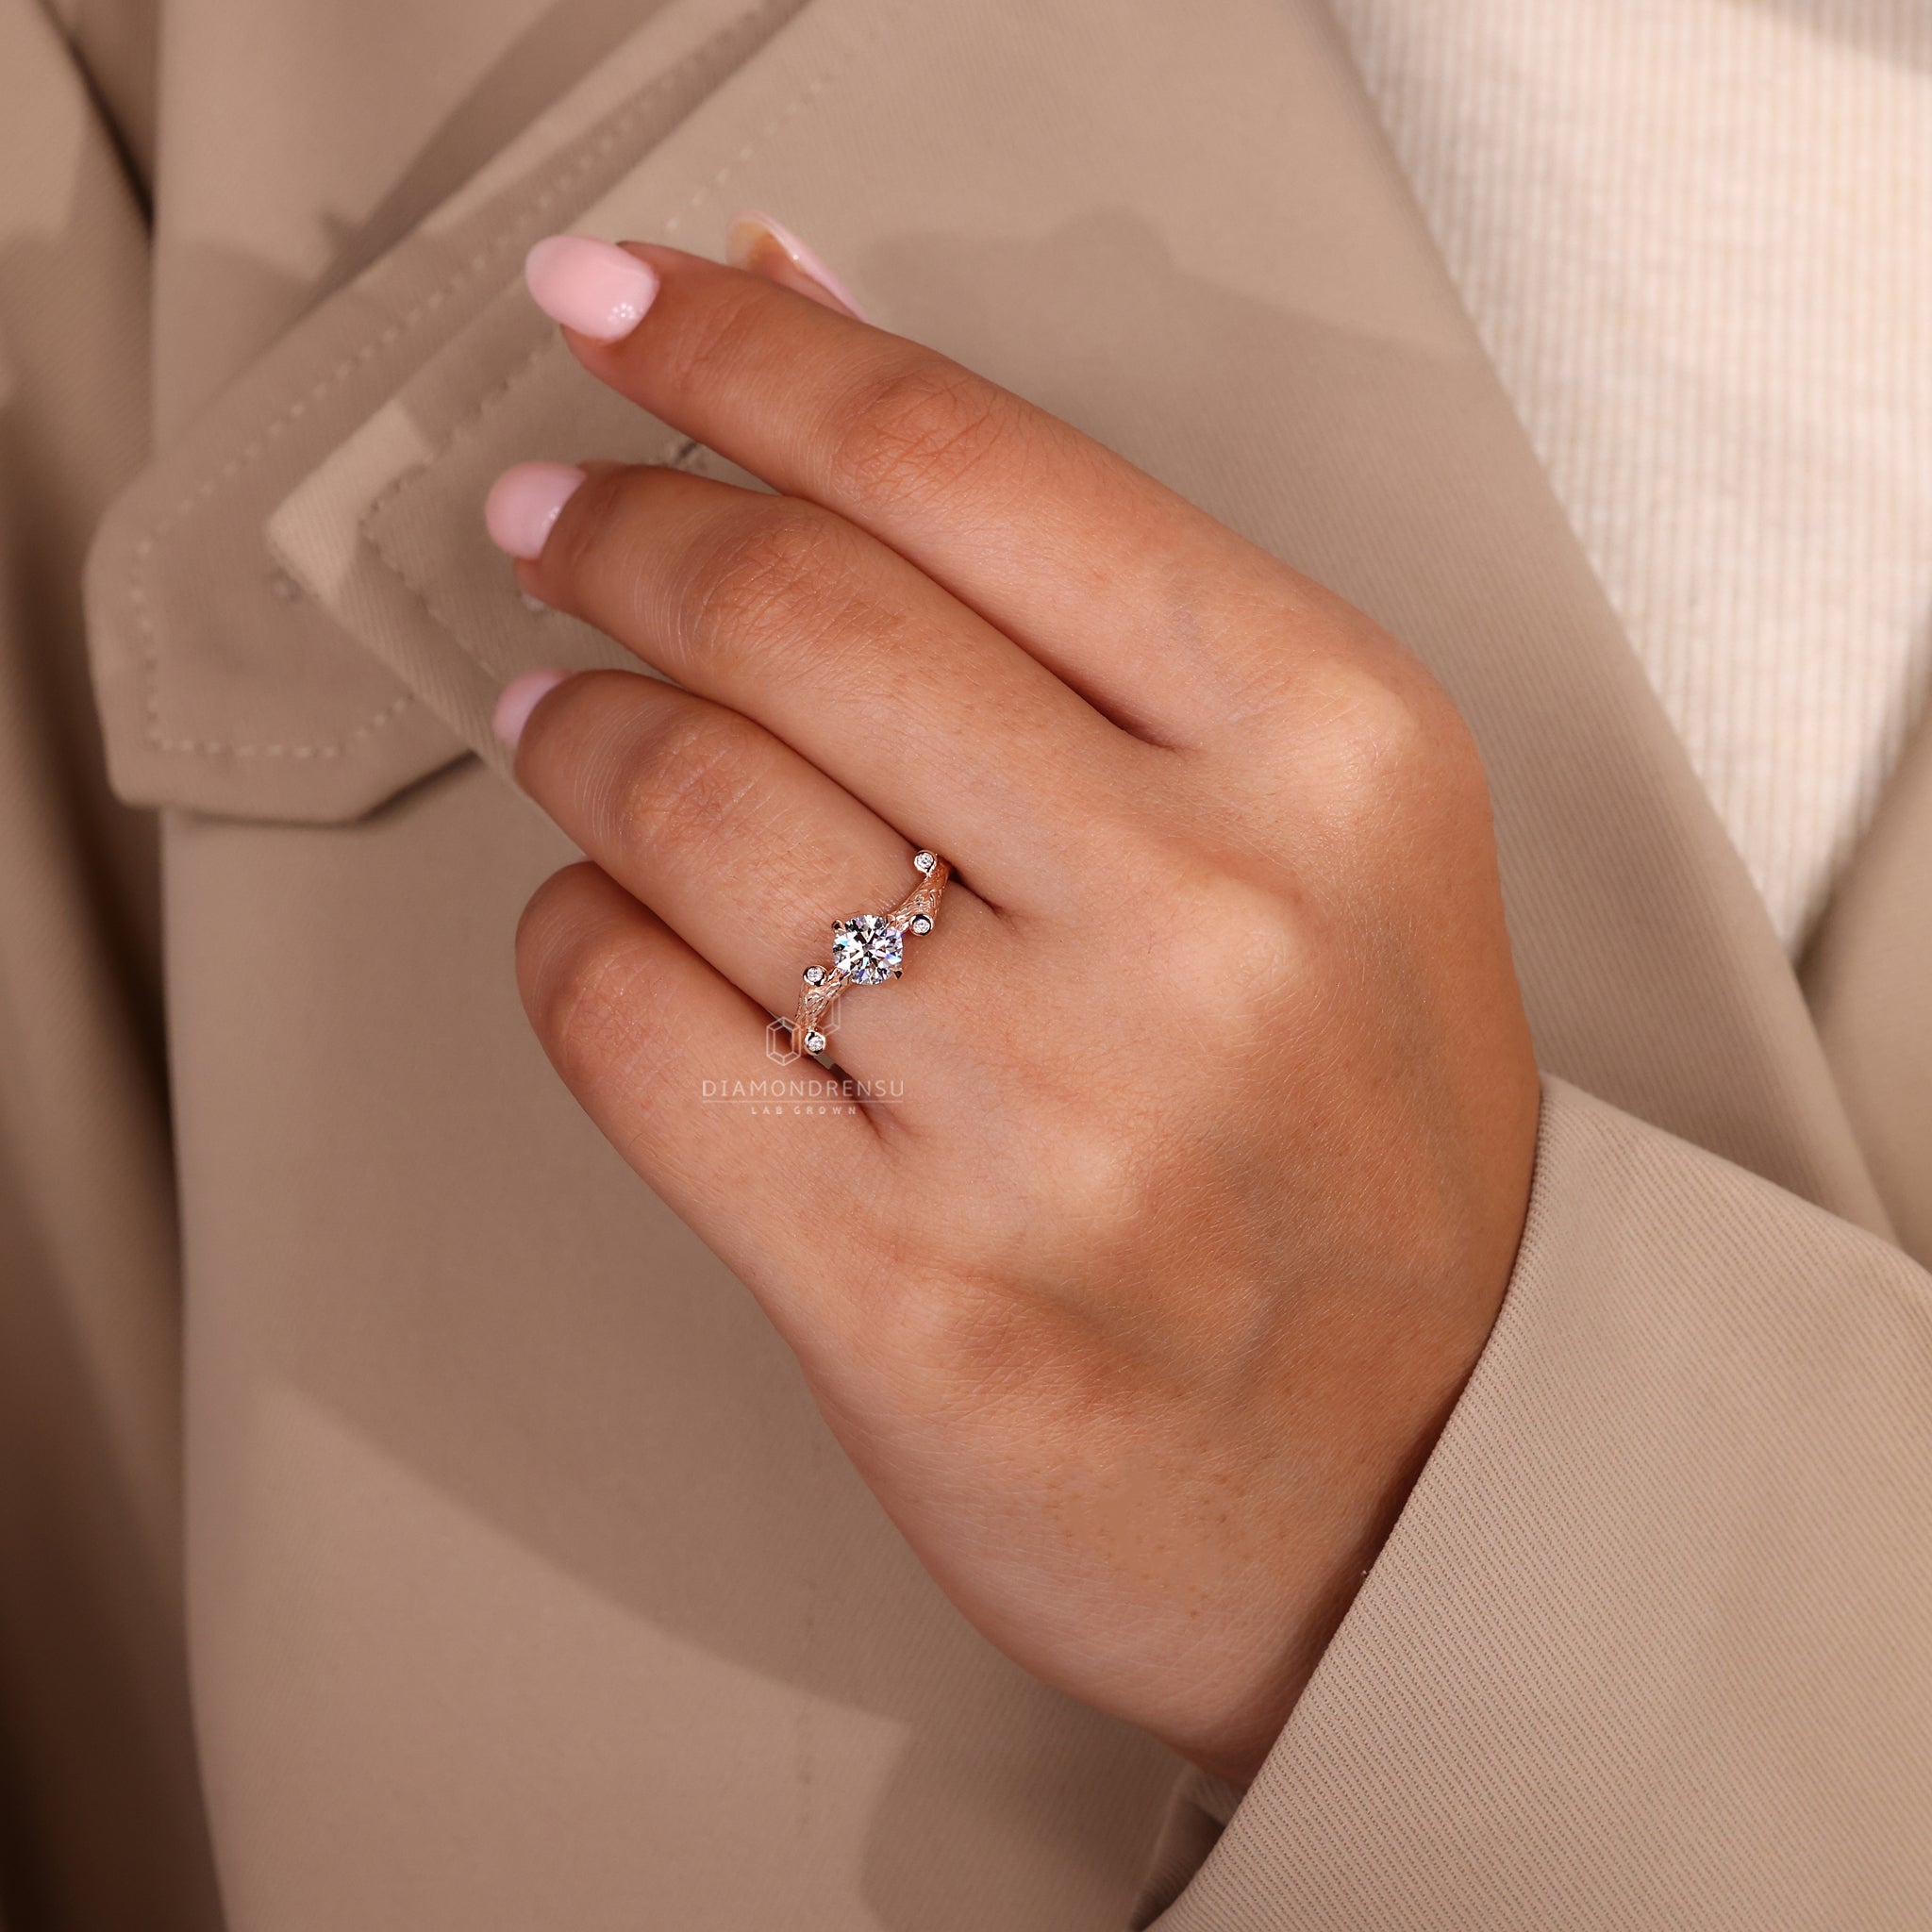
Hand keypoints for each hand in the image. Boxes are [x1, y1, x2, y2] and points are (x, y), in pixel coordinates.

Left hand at [486, 229, 1539, 1786]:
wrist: (1414, 1471)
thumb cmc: (1357, 1133)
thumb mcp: (1325, 824)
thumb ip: (1090, 590)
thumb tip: (819, 324)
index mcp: (1334, 750)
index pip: (970, 459)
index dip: (747, 355)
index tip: (619, 313)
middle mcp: (1205, 916)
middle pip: (796, 616)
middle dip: (622, 532)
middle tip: (557, 521)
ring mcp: (1051, 1115)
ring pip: (680, 810)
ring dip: (575, 735)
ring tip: (566, 720)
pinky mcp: (905, 1288)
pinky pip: (625, 1025)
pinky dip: (568, 939)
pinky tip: (604, 925)